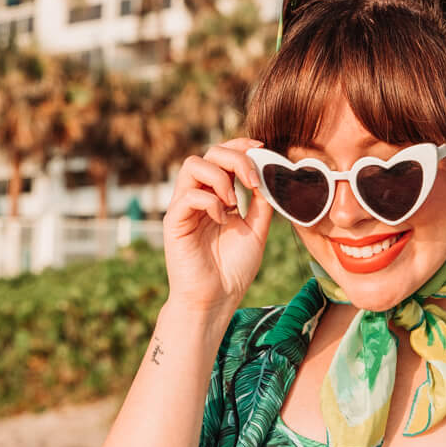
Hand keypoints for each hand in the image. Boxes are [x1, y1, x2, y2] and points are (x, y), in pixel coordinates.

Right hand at [162, 136, 272, 317]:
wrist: (216, 300)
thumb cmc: (233, 269)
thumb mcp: (256, 230)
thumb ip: (261, 202)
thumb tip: (270, 174)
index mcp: (217, 196)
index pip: (223, 157)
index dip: (240, 146)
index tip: (261, 148)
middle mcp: (199, 197)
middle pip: (208, 154)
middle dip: (234, 158)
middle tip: (252, 180)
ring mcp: (184, 207)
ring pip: (192, 165)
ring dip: (220, 176)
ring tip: (234, 201)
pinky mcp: (174, 222)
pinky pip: (188, 196)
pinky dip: (210, 201)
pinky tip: (222, 219)